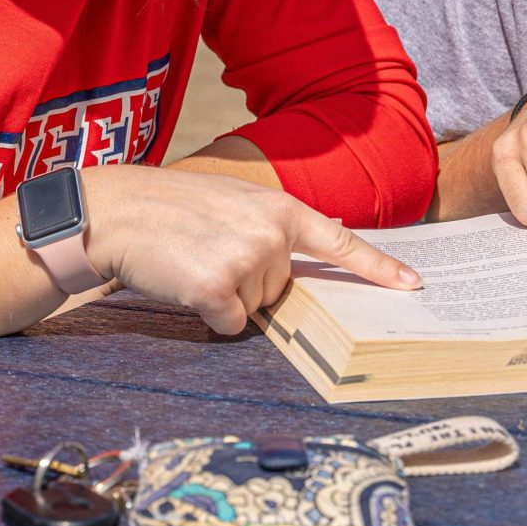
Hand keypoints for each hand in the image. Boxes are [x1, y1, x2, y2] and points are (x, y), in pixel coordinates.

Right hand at [79, 165, 418, 336]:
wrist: (114, 211)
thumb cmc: (169, 207)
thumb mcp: (232, 200)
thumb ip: (273, 226)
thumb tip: (309, 255)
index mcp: (279, 208)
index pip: (340, 243)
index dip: (378, 266)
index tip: (412, 285)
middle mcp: (270, 233)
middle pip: (282, 291)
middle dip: (249, 283)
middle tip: (209, 253)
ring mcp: (246, 260)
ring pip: (255, 310)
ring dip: (225, 297)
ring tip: (193, 261)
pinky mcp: (217, 288)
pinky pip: (229, 325)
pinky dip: (207, 315)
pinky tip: (185, 283)